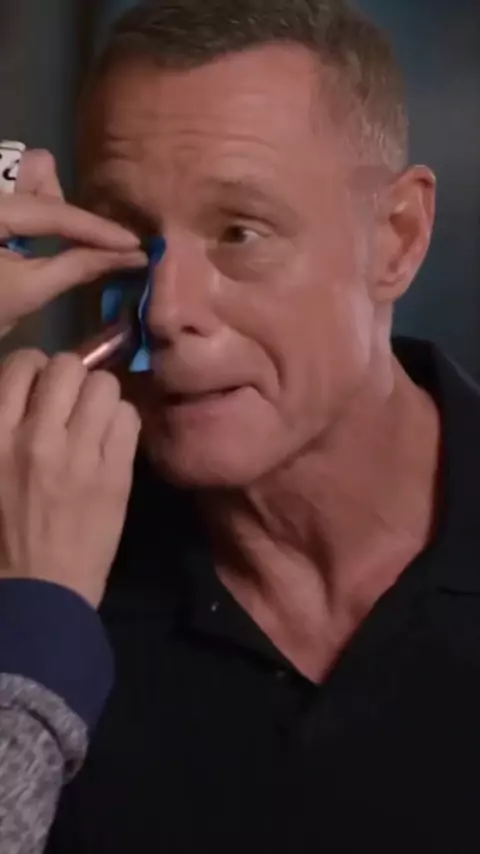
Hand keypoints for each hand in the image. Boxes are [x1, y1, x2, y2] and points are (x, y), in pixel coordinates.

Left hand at [0, 149, 146, 333]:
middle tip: (60, 245)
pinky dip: (30, 208)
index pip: (54, 212)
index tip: (135, 245)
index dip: (97, 230)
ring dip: (44, 203)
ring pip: (27, 171)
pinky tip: (22, 241)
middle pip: (38, 167)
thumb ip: (77, 268)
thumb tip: (129, 257)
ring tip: (32, 244)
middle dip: (58, 204)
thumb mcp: (28, 294)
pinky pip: (15, 186)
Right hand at [0, 349, 139, 607]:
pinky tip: (110, 440)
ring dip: (98, 397)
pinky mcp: (116, 475)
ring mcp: (80, 455)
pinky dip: (121, 421)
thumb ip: (0, 426)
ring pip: (104, 385)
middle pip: (67, 366)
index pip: (22, 364)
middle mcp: (36, 437)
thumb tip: (22, 389)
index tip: (37, 388)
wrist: (36, 593)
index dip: (33, 370)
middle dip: (69, 377)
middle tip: (68, 402)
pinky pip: (129, 417)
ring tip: (92, 419)